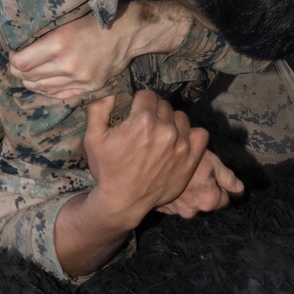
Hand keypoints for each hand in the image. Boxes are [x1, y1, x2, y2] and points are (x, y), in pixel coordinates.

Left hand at [8, 0, 191, 98]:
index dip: (12, 60)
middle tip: (18, 64)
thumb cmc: (96, 21)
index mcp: (59, 44)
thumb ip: (46, 37)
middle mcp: (66, 64)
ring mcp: (78, 79)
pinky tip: (44, 85)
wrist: (127, 33)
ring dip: (31, 82)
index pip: (21, 63)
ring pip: (42, 88)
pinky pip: (59, 95)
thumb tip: (22, 47)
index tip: (14, 53)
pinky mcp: (88, 88)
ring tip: (29, 75)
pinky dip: (47, 91)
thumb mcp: (67, 22)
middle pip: (29, 77)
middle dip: (19, 72)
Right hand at [84, 91, 208, 228]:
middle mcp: (166, 130)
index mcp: (143, 120)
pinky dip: (190, 135)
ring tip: (159, 135)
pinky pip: (200, 135)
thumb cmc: (108, 170)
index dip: (138, 103)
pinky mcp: (191, 160)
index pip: (147, 95)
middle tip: (144, 128)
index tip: (133, 114)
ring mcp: (181, 145)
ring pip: (180, 117)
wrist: (123, 202)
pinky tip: (178, 141)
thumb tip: (111, 90)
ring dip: (171, 122)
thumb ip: (99, 108)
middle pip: (163, 105)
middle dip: (153, 112)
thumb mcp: (93, 138)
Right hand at [156, 149, 242, 217]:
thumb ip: (227, 177)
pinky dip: (175, 195)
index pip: (224, 199)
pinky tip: (171, 180)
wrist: (151, 164)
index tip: (213, 173)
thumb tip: (240, 189)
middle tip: (197, 171)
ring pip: (189, 202)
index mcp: (208, 201)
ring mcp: (176, 212)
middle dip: (204, 190)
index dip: (221, 185)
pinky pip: (174, 202)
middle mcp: (193, 211)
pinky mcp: (162, 208)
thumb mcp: (212, 162)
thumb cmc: (187, 160)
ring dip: (189, 193)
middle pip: (206, 201)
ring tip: (184, 175)